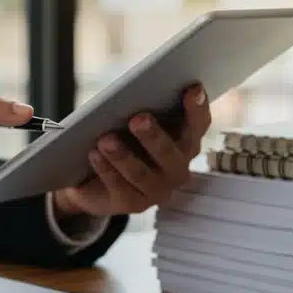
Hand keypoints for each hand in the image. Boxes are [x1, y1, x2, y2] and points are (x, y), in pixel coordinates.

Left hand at [52, 84, 211, 218]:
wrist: (96, 179)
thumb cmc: (124, 140)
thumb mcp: (135, 122)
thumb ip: (145, 109)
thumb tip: (134, 93)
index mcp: (186, 141)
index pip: (199, 124)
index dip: (198, 108)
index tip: (193, 88)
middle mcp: (177, 168)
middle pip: (170, 153)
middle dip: (154, 136)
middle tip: (137, 119)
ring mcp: (157, 190)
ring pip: (141, 173)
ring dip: (123, 156)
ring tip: (105, 139)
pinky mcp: (132, 204)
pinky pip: (119, 186)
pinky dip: (106, 169)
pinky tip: (94, 154)